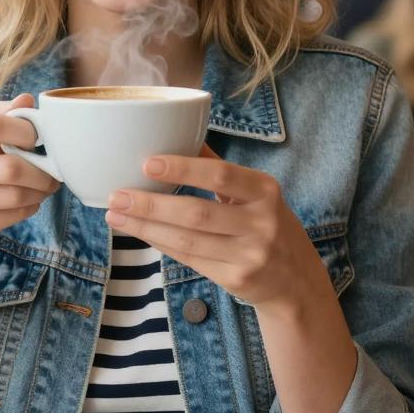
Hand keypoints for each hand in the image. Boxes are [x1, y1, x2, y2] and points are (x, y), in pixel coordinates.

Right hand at [0, 94, 59, 273]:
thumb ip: (1, 118)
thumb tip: (26, 99)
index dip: (26, 131)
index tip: (39, 140)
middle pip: (9, 167)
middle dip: (41, 171)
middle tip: (54, 172)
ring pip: (14, 194)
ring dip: (39, 191)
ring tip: (45, 187)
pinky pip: (12, 215)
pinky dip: (29, 208)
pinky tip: (28, 204)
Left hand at [104, 144, 322, 310]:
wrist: (297, 281)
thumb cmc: (268, 225)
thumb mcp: (257, 193)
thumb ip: (221, 168)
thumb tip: (183, 131)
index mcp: (265, 190)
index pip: (220, 174)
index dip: (182, 169)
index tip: (147, 163)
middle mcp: (261, 222)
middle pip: (196, 213)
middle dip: (151, 205)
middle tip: (118, 196)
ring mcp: (250, 254)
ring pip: (187, 240)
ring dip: (146, 227)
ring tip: (116, 216)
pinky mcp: (236, 279)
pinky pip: (189, 258)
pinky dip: (160, 243)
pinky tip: (139, 232)